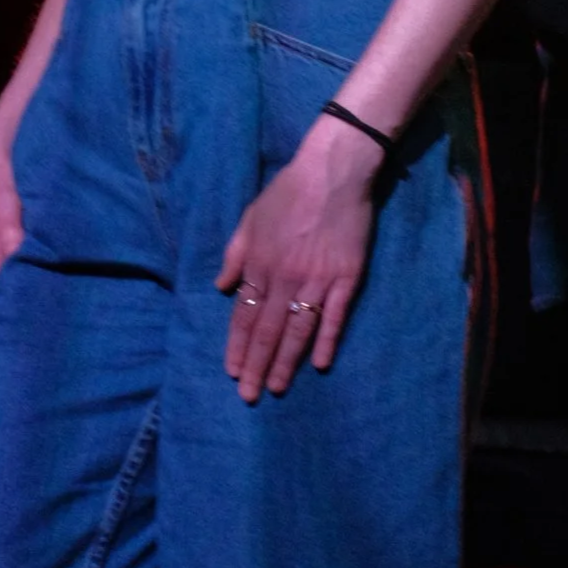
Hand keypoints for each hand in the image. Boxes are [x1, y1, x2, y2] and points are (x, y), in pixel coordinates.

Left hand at [216, 120, 379, 403]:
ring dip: (286, 362)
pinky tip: (319, 364)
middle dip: (256, 365)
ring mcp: (316, 280)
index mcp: (259, 264)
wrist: (332, 171)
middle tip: (249, 396)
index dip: (238, 346)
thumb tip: (221, 286)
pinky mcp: (346, 277)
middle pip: (267, 330)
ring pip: (297, 330)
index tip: (233, 372)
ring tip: (278, 388)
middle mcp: (284, 278)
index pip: (244, 315)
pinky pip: (334, 316)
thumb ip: (235, 254)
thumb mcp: (250, 217)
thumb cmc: (289, 191)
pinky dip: (326, 340)